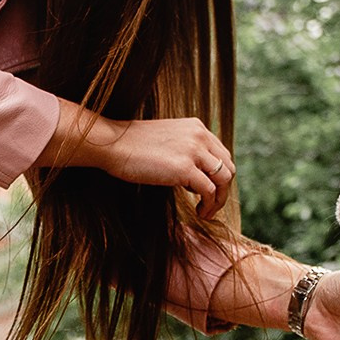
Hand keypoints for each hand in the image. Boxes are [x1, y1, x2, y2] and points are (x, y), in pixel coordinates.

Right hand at [49, 106, 235, 220]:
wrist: (111, 144)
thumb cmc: (131, 146)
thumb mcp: (165, 140)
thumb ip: (184, 150)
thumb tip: (195, 177)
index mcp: (197, 127)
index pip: (222, 154)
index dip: (219, 176)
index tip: (209, 192)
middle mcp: (200, 136)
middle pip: (228, 167)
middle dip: (223, 190)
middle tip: (209, 205)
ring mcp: (193, 151)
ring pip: (223, 180)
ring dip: (218, 200)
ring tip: (205, 212)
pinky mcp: (184, 168)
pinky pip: (209, 191)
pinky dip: (208, 205)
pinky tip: (198, 212)